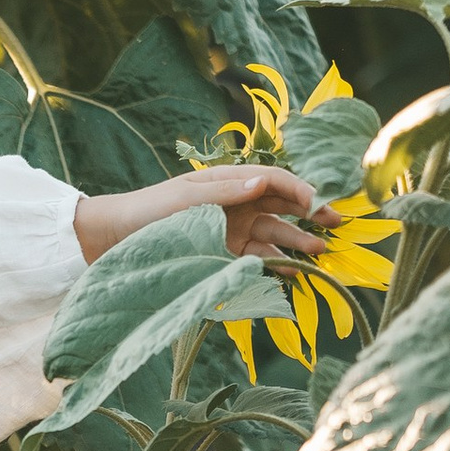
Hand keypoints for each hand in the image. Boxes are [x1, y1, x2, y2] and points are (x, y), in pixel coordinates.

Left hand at [71, 164, 324, 267]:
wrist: (112, 242)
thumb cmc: (147, 213)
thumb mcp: (185, 199)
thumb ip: (224, 192)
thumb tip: (264, 180)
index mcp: (229, 181)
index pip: (274, 180)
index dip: (300, 188)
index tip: (320, 201)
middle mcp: (236, 204)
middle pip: (283, 206)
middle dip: (311, 214)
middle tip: (337, 224)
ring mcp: (232, 231)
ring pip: (275, 235)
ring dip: (298, 242)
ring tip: (321, 253)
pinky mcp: (223, 257)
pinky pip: (257, 260)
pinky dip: (276, 266)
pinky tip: (296, 271)